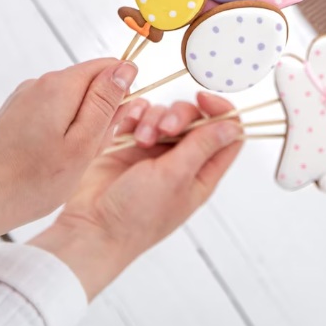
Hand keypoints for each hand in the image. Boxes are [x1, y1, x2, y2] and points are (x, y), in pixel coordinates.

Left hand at [0, 58, 138, 241]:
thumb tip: (125, 68)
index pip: (109, 67)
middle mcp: (41, 83)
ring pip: (73, 101)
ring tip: (67, 161)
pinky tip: (51, 159)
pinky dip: (61, 132)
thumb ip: (105, 103)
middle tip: (87, 152)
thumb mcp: (82, 145)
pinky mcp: (16, 112)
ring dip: (81, 126)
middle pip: (90, 85)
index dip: (121, 94)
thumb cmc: (31, 181)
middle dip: (100, 114)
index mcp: (60, 86)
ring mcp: (25, 97)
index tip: (113, 127)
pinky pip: (53, 112)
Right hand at [28, 92, 242, 298]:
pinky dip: (134, 115)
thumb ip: (202, 146)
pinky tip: (127, 128)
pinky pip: (138, 116)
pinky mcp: (129, 144)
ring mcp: (155, 152)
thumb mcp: (176, 177)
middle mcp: (182, 161)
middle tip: (164, 129)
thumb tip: (233, 127)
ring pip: (165, 114)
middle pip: (194, 118)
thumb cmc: (136, 215)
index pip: (227, 134)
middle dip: (179, 115)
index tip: (203, 99)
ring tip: (139, 141)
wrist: (92, 225)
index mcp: (202, 173)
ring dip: (152, 120)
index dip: (221, 112)